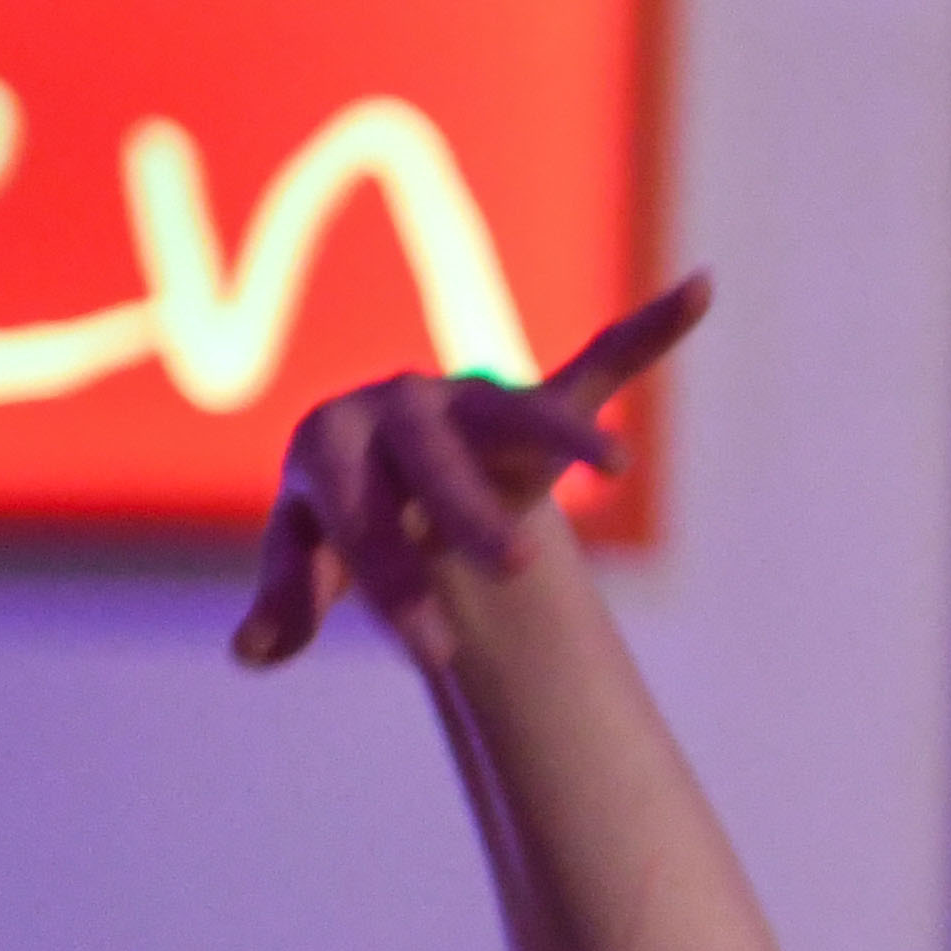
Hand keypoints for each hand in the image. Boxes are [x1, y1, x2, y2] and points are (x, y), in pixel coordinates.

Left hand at [234, 275, 706, 670]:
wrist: (386, 457)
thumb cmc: (341, 512)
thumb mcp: (308, 559)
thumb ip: (285, 601)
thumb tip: (248, 657)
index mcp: (329, 441)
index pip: (355, 512)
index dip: (391, 583)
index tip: (435, 659)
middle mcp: (397, 405)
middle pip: (430, 455)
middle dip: (467, 510)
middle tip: (512, 569)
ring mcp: (471, 399)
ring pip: (514, 410)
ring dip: (562, 435)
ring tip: (614, 470)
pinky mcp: (535, 402)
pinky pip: (600, 360)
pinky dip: (652, 329)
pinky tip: (702, 291)